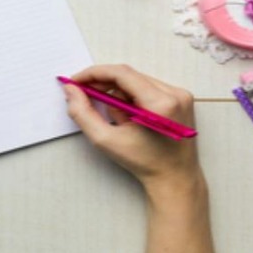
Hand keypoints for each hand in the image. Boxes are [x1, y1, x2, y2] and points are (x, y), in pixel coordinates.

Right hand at [63, 64, 213, 252]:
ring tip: (120, 120)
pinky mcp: (181, 97)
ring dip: (120, 95)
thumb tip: (71, 90)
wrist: (175, 178)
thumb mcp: (106, 140)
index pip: (122, 74)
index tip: (76, 81)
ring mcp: (180, 95)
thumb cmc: (144, 162)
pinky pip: (148, 87)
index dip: (95, 74)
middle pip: (129, 76)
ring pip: (137, 81)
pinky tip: (132, 118)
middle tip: (87, 97)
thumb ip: (83, 113)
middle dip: (105, 86)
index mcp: (161, 104)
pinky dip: (133, 98)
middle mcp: (175, 94)